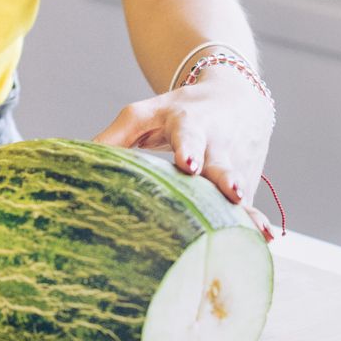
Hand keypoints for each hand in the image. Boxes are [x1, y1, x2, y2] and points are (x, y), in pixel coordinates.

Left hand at [93, 66, 275, 235]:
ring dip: (247, 210)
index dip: (189, 149)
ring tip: (257, 231)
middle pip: (222, 164)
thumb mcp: (145, 112)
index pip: (190, 135)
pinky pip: (249, 207)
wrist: (237, 98)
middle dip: (226, 179)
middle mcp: (218, 145)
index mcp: (191, 124)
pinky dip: (255, 225)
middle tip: (230, 192)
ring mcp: (237, 166)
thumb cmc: (178, 109)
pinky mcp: (247, 185)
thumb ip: (114, 136)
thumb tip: (79, 162)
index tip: (188, 164)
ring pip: (241, 191)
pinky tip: (262, 242)